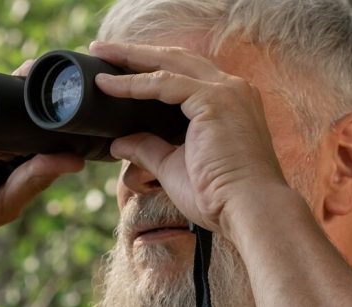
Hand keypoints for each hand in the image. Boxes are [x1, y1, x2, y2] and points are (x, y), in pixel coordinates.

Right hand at [0, 61, 83, 306]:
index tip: (75, 100)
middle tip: (48, 78)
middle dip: (32, 88)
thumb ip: (36, 178)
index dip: (55, 112)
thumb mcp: (6, 199)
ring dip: (4, 83)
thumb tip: (77, 162)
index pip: (39, 126)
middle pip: (17, 103)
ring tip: (24, 75)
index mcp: (15, 152)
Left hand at [91, 42, 351, 306]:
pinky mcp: (214, 100)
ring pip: (169, 63)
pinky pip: (164, 83)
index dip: (149, 68)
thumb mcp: (174, 166)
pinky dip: (134, 83)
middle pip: (175, 58)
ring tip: (100, 53)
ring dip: (131, 57)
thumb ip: (148, 149)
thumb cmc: (219, 197)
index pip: (184, 74)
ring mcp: (226, 92)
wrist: (251, 213)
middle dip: (136, 53)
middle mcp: (232, 89)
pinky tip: (108, 84)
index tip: (117, 69)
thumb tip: (118, 143)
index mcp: (229, 103)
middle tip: (102, 48)